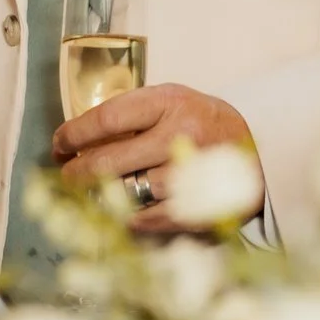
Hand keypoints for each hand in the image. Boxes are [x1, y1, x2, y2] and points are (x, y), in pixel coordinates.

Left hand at [53, 84, 263, 233]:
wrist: (260, 148)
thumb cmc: (203, 123)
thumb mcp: (172, 101)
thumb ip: (132, 114)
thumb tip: (77, 137)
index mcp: (170, 102)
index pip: (108, 118)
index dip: (75, 134)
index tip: (59, 144)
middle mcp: (180, 135)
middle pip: (111, 160)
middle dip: (78, 171)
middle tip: (66, 176)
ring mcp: (191, 174)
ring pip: (129, 192)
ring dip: (101, 196)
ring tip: (89, 195)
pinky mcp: (199, 207)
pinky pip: (150, 218)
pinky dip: (128, 217)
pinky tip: (118, 212)